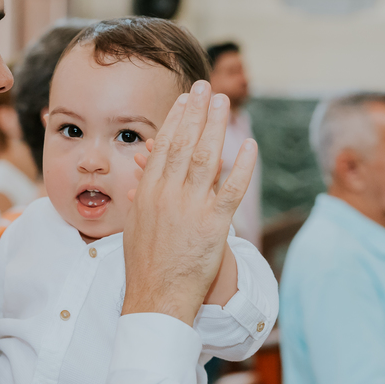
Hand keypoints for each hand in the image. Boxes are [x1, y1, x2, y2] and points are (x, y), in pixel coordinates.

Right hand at [121, 82, 257, 324]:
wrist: (155, 296)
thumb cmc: (144, 264)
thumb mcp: (134, 223)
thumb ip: (143, 195)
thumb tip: (145, 174)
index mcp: (147, 192)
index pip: (163, 146)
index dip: (176, 120)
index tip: (185, 100)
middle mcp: (167, 194)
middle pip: (185, 143)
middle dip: (196, 112)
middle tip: (206, 87)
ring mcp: (191, 208)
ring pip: (207, 158)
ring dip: (216, 126)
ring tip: (224, 102)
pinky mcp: (214, 225)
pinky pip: (232, 189)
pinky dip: (243, 166)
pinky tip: (250, 145)